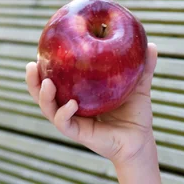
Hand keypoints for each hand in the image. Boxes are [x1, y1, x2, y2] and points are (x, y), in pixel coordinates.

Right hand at [25, 42, 158, 165]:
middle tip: (31, 64)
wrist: (140, 139)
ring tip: (46, 82)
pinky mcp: (79, 133)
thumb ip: (145, 66)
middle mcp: (72, 106)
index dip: (47, 66)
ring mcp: (74, 120)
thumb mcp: (140, 85)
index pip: (58, 78)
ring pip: (49, 109)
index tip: (42, 49)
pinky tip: (71, 103)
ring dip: (43, 96)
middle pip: (44, 94)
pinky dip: (65, 113)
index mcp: (80, 93)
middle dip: (33, 81)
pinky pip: (65, 124)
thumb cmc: (137, 112)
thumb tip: (152, 45)